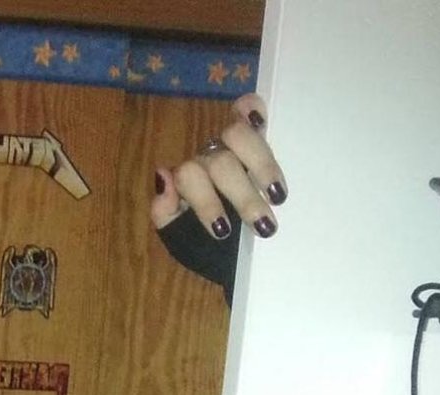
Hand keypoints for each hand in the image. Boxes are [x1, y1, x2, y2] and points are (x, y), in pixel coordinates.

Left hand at [153, 94, 287, 243]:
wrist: (227, 245)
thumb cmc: (203, 240)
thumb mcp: (180, 237)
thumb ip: (164, 212)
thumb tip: (162, 177)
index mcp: (188, 181)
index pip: (189, 177)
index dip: (206, 203)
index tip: (224, 232)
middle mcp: (207, 157)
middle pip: (222, 163)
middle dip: (243, 197)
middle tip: (262, 226)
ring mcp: (229, 140)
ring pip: (239, 135)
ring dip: (261, 166)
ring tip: (277, 196)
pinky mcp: (251, 128)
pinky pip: (247, 105)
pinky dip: (253, 107)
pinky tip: (263, 122)